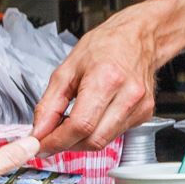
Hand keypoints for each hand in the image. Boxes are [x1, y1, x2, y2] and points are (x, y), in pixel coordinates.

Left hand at [31, 9, 163, 151]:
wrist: (138, 38)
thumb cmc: (105, 46)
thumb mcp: (66, 69)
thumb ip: (49, 104)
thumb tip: (39, 131)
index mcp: (106, 79)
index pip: (79, 125)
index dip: (56, 141)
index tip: (41, 145)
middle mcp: (128, 95)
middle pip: (92, 140)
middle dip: (67, 144)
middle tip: (52, 137)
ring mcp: (140, 106)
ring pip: (104, 142)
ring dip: (81, 140)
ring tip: (70, 125)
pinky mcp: (145, 113)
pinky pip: (115, 135)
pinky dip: (97, 132)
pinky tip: (92, 118)